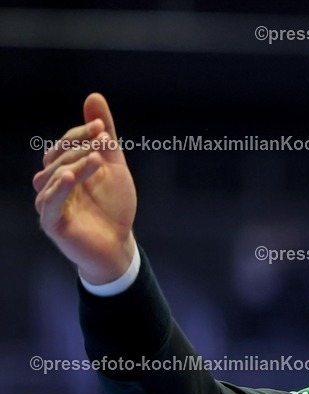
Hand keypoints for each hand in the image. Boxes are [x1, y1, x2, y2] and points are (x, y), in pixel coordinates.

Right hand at [33, 93, 137, 284]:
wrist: (119, 243)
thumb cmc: (113, 205)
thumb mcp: (113, 165)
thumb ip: (104, 135)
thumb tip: (93, 96)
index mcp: (64, 168)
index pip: (64, 144)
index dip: (81, 133)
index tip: (102, 127)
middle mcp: (52, 183)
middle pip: (57, 159)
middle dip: (79, 147)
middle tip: (102, 141)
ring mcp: (50, 203)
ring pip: (52, 178)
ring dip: (73, 165)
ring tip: (95, 160)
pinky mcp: (52, 223)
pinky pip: (49, 204)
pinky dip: (58, 190)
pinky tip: (70, 177)